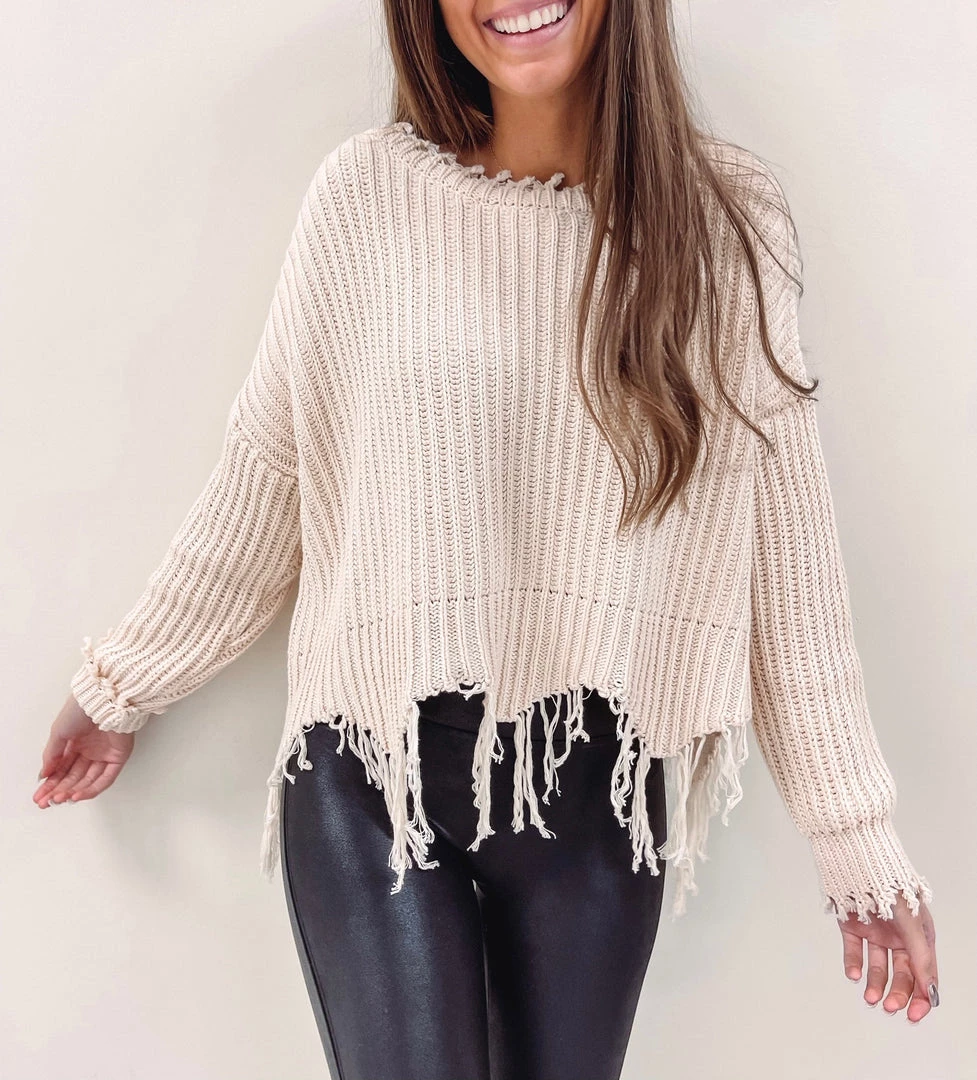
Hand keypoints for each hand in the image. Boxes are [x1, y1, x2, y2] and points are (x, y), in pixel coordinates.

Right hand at [34, 693, 134, 806]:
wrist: (102, 699)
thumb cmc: (81, 708)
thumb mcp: (59, 732)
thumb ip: (52, 755)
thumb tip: (44, 774)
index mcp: (76, 742)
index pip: (63, 768)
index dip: (51, 783)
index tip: (40, 796)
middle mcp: (91, 749)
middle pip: (74, 776)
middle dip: (59, 790)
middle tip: (47, 802)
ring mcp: (105, 753)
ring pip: (89, 779)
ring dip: (73, 791)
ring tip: (59, 799)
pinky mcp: (119, 756)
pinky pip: (106, 778)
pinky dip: (91, 788)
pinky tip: (77, 795)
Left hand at [838, 894, 938, 1022]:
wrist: (857, 861)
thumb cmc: (891, 885)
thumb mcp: (913, 924)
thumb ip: (921, 957)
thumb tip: (930, 990)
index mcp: (920, 936)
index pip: (924, 973)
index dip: (921, 997)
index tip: (913, 1015)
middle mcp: (899, 936)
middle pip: (901, 974)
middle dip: (897, 993)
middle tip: (889, 1007)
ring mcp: (875, 932)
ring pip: (877, 966)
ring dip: (875, 984)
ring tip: (870, 997)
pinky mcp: (853, 927)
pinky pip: (854, 950)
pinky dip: (853, 964)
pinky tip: (854, 974)